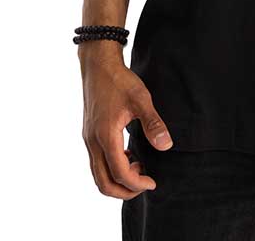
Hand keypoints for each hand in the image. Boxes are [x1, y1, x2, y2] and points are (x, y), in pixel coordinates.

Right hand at [81, 48, 173, 199]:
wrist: (98, 64)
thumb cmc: (119, 80)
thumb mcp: (141, 99)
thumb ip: (153, 123)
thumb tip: (166, 146)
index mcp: (105, 136)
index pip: (119, 173)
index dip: (137, 183)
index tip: (152, 182)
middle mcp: (92, 142)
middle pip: (103, 183)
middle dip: (124, 190)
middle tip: (145, 183)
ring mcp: (88, 139)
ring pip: (98, 174)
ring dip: (117, 180)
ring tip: (139, 168)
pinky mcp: (89, 134)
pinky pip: (97, 162)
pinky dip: (112, 167)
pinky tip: (128, 155)